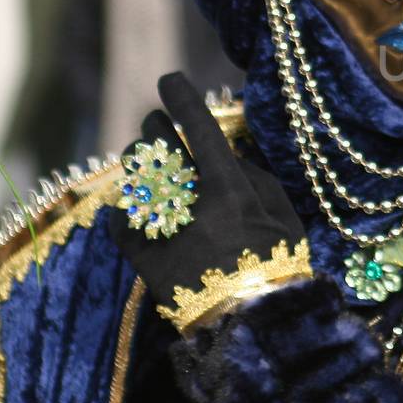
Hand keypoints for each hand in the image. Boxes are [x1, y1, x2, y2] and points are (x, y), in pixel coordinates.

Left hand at [112, 72, 306, 318]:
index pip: (198, 127)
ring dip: (140, 162)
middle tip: (155, 125)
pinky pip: (120, 219)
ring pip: (135, 176)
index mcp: (228, 188)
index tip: (169, 80)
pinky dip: (127, 209)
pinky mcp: (140, 256)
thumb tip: (226, 152)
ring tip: (146, 163)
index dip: (181, 97)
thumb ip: (253, 176)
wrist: (253, 322)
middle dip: (154, 127)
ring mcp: (161, 229)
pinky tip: (135, 208)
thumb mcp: (281, 213)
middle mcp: (190, 202)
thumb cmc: (277, 264)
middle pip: (158, 145)